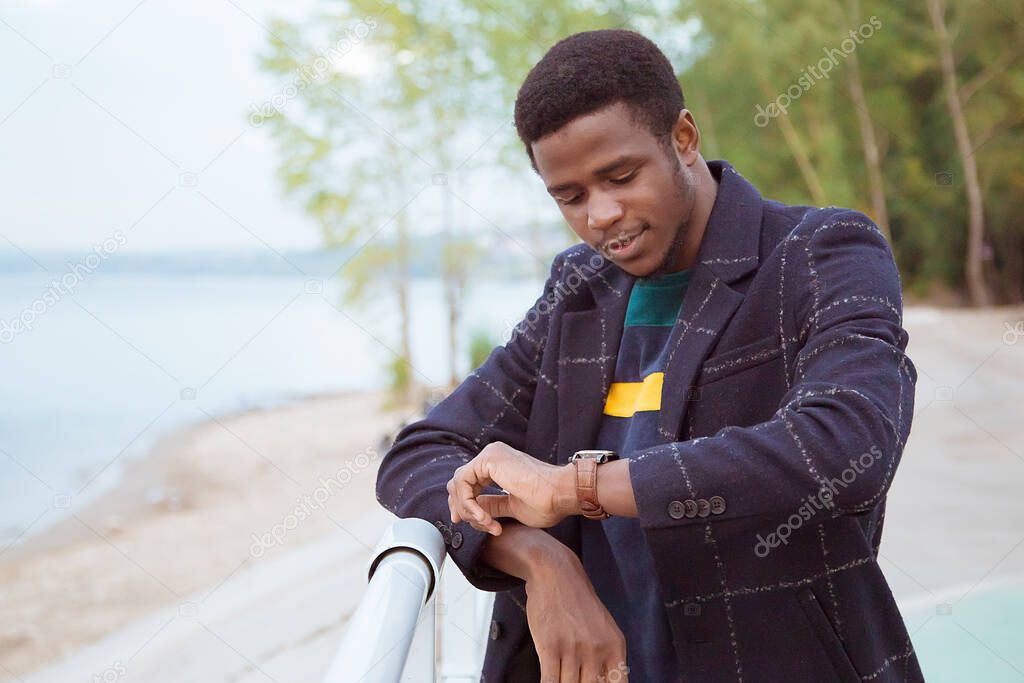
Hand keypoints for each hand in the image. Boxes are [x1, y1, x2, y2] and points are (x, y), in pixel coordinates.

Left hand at [446, 441, 577, 533]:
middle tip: (470, 523)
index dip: (462, 503)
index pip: (467, 481)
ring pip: (459, 483)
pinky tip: (484, 517)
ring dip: (468, 509)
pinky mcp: (488, 459)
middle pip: (459, 481)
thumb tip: (474, 509)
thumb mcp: (510, 506)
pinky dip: (469, 503)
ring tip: (486, 523)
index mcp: (498, 463)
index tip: (464, 521)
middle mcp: (492, 455)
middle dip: (461, 507)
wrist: (560, 494)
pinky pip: (464, 483)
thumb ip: (491, 505)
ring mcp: (490, 455)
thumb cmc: (546, 502)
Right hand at [524, 543, 628, 681]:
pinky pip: (550, 681)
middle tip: (574, 678)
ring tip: (560, 673)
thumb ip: (606, 659)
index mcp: (615, 646)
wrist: (556, 574)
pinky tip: (549, 681)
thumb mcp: (603, 628)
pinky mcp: (550, 646)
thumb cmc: (577, 604)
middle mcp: (598, 649)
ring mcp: (574, 648)